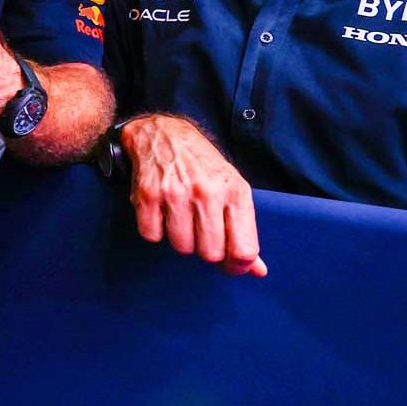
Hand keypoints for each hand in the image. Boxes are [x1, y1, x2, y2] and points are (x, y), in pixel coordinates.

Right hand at [119, 114, 265, 276]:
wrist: (164, 134)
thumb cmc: (203, 167)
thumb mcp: (232, 191)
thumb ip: (244, 231)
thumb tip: (258, 271)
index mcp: (235, 192)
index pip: (243, 249)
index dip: (237, 265)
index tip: (229, 263)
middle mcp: (207, 192)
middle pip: (211, 253)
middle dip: (205, 249)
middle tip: (201, 232)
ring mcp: (176, 193)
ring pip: (182, 247)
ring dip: (179, 239)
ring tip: (180, 218)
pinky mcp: (148, 195)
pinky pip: (152, 235)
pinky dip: (154, 229)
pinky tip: (160, 212)